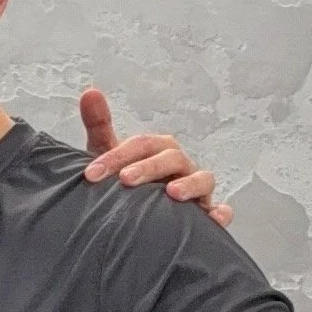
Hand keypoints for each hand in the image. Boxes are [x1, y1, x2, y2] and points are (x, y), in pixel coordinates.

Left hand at [78, 86, 230, 227]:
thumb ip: (100, 125)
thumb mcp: (108, 154)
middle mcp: (180, 166)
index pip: (142, 145)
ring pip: (203, 179)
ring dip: (190, 184)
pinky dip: (221, 213)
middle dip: (149, 168)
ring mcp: (196, 189)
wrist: (133, 213)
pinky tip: (215, 219)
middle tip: (124, 179)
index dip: (117, 156)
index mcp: (158, 150)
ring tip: (172, 193)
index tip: (91, 173)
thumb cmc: (125, 180)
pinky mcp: (205, 214)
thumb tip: (90, 92)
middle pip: (172, 158)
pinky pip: (219, 212)